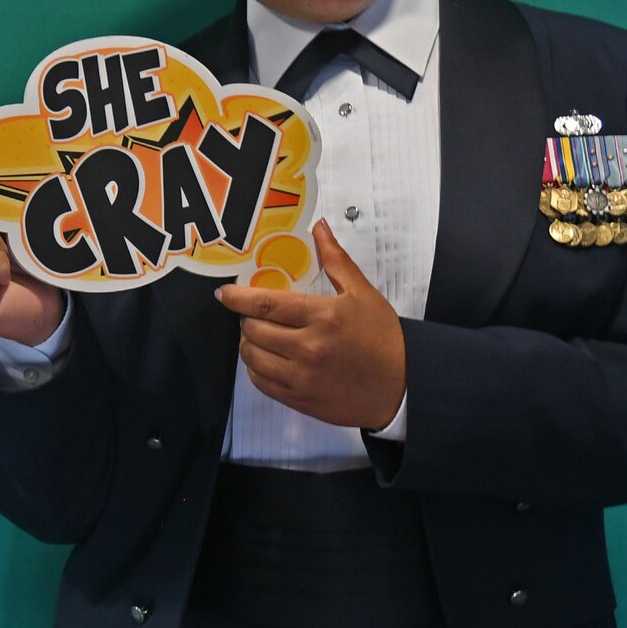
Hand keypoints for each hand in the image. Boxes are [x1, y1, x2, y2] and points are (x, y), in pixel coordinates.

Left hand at [214, 219, 406, 429]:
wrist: (402, 386)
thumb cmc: (383, 338)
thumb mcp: (363, 293)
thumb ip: (336, 260)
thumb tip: (319, 227)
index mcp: (323, 316)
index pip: (266, 304)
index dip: (237, 297)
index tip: (224, 293)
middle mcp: (309, 348)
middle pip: (253, 330)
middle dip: (246, 318)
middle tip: (253, 313)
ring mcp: (302, 378)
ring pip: (252, 358)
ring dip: (248, 344)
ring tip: (258, 335)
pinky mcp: (301, 400)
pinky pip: (261, 383)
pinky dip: (256, 369)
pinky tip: (267, 359)